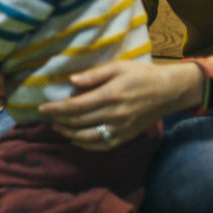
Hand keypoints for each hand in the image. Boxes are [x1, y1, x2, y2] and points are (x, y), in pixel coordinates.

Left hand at [41, 60, 180, 149]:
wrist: (170, 91)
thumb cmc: (142, 75)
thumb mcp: (118, 67)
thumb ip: (94, 75)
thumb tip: (71, 80)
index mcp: (110, 95)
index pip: (75, 106)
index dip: (56, 108)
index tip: (42, 108)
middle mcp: (114, 114)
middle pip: (78, 122)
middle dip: (58, 120)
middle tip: (46, 117)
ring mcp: (121, 128)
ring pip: (87, 137)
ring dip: (68, 134)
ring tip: (57, 127)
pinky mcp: (127, 136)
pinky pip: (103, 145)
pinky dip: (86, 145)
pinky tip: (75, 139)